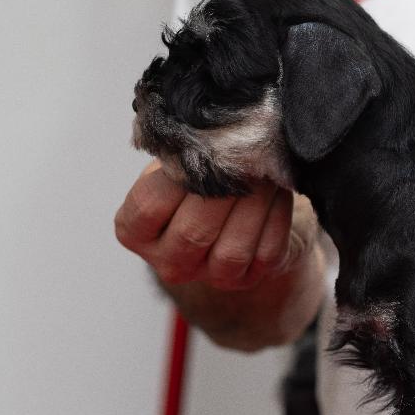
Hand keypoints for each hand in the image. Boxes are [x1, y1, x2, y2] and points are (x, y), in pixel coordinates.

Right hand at [115, 160, 316, 290]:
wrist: (241, 217)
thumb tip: (202, 135)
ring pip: (232, 250)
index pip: (149, 206)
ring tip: (265, 173)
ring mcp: (210, 277)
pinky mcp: (250, 278)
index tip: (202, 148)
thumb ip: (179, 155)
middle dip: (223, 191)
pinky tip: (278, 192)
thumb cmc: (201, 184)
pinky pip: (266, 253)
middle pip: (193, 232)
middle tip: (245, 158)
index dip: (178, 177)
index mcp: (136, 232)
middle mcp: (170, 263)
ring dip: (255, 206)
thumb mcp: (178, 167)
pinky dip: (277, 220)